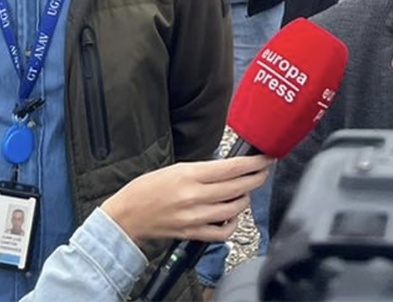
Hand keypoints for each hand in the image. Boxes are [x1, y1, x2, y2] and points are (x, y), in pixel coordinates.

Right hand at [101, 155, 271, 243]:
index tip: (264, 159)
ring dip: (245, 199)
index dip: (253, 163)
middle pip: (237, 187)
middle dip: (256, 178)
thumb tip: (228, 168)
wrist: (127, 214)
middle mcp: (194, 196)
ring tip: (245, 192)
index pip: (231, 168)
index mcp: (189, 175)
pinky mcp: (192, 233)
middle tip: (263, 172)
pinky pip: (222, 232)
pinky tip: (232, 216)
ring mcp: (194, 217)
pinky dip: (232, 224)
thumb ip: (202, 170)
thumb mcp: (175, 168)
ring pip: (234, 209)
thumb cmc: (147, 189)